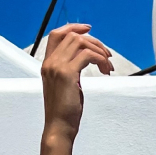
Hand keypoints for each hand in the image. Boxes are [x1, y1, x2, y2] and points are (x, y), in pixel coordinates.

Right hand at [40, 23, 113, 139]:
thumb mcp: (67, 85)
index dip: (73, 27)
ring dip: (99, 51)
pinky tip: (105, 71)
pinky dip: (100, 59)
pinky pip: (88, 55)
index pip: (57, 35)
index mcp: (48, 64)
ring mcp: (57, 67)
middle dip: (94, 42)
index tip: (89, 29)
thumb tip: (87, 59)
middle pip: (73, 36)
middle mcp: (50, 62)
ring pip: (81, 43)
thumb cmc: (65, 112)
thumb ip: (72, 70)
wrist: (59, 127)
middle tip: (107, 56)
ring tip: (108, 66)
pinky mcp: (67, 74)